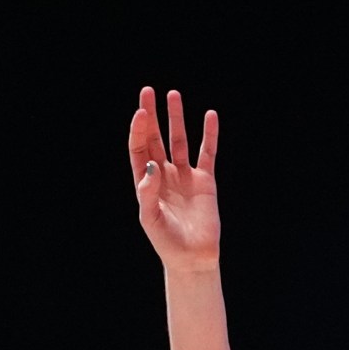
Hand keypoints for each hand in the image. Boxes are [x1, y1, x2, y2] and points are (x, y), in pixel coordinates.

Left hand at [127, 87, 219, 271]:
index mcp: (145, 182)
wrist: (193, 258)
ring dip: (176, 118)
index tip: (141, 112)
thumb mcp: (150, 219)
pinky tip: (209, 116)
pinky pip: (207, 153)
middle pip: (155, 138)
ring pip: (179, 140)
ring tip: (173, 95)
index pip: (139, 149)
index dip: (139, 130)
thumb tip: (152, 165)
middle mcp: (163, 174)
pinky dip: (209, 135)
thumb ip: (148, 192)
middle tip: (148, 91)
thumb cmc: (167, 242)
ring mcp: (184, 176)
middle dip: (151, 115)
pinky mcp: (205, 181)